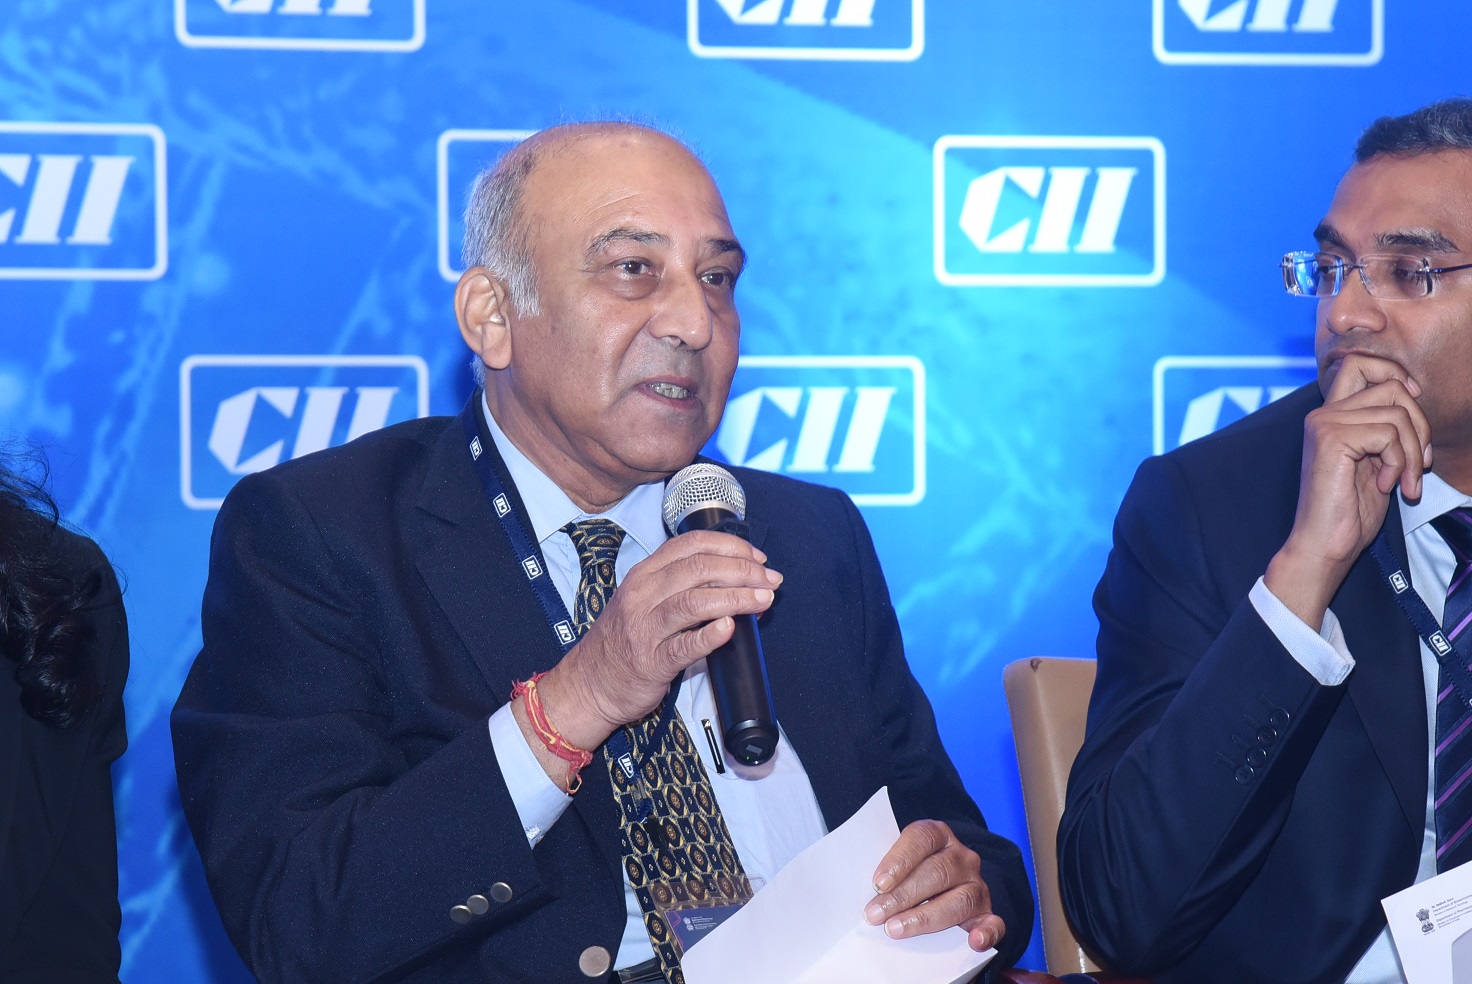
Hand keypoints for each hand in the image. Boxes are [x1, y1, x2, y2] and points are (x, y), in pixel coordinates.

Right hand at [531, 530, 781, 757]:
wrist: (590, 682)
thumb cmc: (625, 639)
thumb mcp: (646, 600)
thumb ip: (685, 586)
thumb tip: (739, 581)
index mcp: (645, 573)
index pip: (692, 544)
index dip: (731, 546)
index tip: (758, 557)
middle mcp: (643, 594)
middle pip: (699, 569)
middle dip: (742, 571)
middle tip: (770, 580)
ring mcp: (645, 627)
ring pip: (695, 601)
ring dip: (736, 598)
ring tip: (763, 600)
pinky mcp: (652, 661)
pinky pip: (684, 645)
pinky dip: (710, 635)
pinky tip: (729, 628)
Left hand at [864, 820, 1003, 952]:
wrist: (939, 880)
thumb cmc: (909, 869)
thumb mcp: (898, 860)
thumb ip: (888, 869)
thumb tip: (868, 891)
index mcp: (938, 835)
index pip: (922, 838)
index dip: (900, 859)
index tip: (878, 883)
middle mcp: (961, 857)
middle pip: (937, 872)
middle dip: (902, 895)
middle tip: (875, 914)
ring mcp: (976, 884)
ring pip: (959, 899)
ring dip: (925, 917)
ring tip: (895, 929)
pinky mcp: (986, 912)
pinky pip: (993, 923)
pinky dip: (987, 933)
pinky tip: (974, 942)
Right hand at [1265, 353, 1431, 626]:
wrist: (1326, 544)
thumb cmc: (1350, 511)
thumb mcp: (1377, 459)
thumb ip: (1386, 426)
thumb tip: (1413, 394)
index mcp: (1331, 415)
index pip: (1359, 363)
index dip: (1393, 374)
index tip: (1411, 407)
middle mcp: (1323, 413)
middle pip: (1391, 387)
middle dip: (1420, 426)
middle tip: (1418, 465)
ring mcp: (1324, 424)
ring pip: (1396, 413)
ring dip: (1413, 452)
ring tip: (1405, 482)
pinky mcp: (1331, 439)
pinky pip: (1388, 434)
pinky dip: (1398, 463)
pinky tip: (1385, 486)